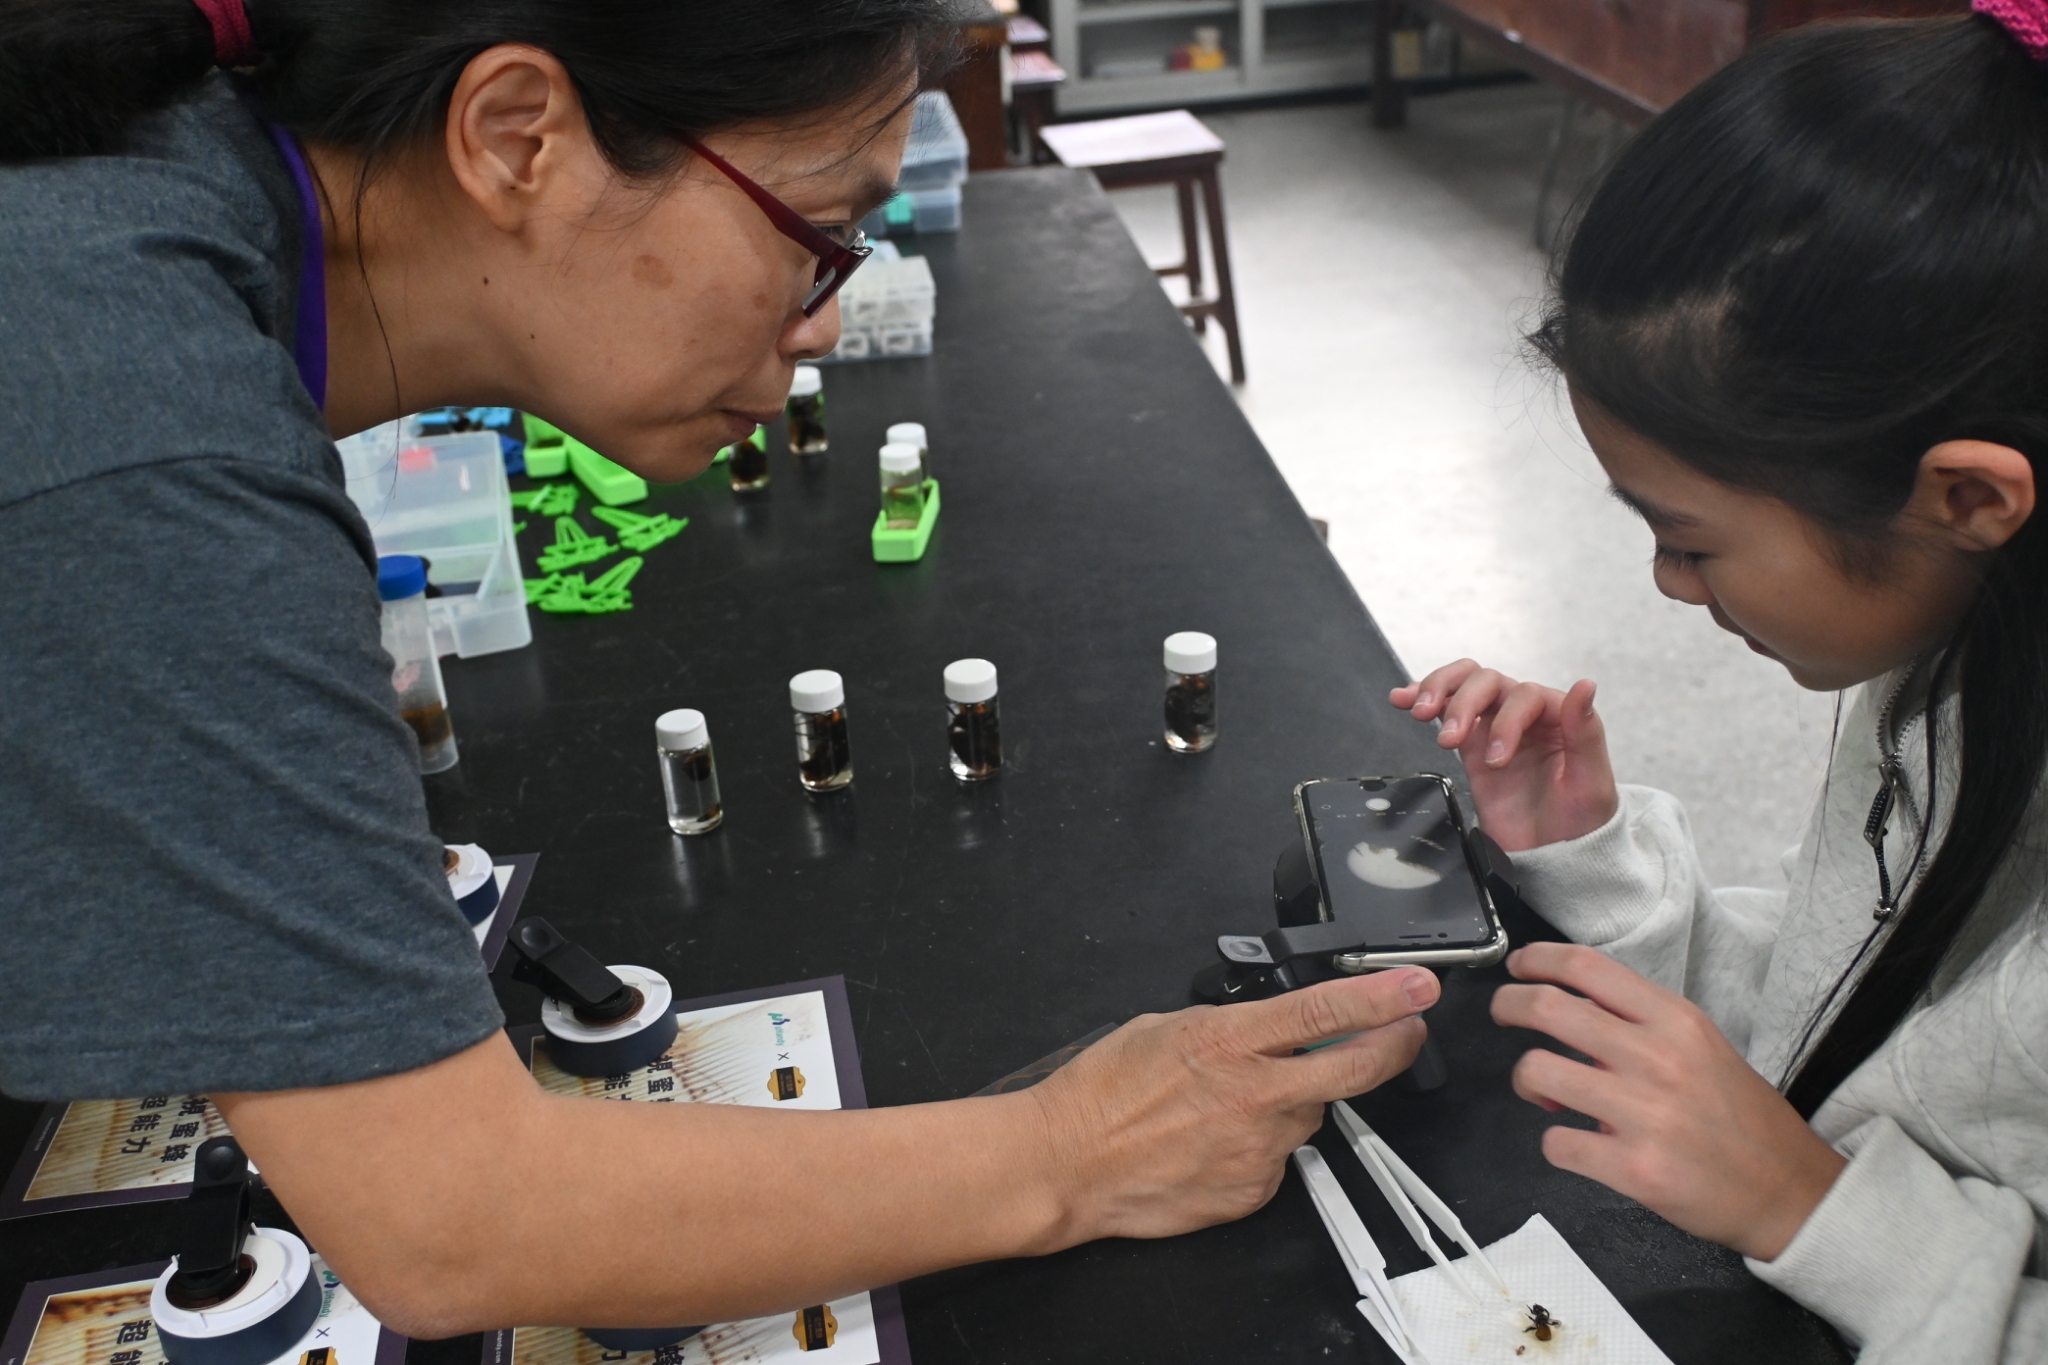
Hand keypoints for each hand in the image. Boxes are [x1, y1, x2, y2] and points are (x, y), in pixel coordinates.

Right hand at [1029, 969, 1438, 1241]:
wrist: (1069, 1164)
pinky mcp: (1253, 1191)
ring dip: (1291, 1101)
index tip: (1417, 987)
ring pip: (1307, 1114)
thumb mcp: (1165, 1027)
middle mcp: (1255, 1095)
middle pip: (1355, 1068)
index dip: (1382, 997)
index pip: (1324, 1011)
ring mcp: (1259, 1149)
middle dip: (1395, 1043)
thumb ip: (1228, 1029)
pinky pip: (1278, 1159)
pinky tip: (1215, 1141)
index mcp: (1229, 1041)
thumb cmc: (1101, 1092)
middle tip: (1409, 1029)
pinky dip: (1260, 1145)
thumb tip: (1267, 1032)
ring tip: (1229, 1104)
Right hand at [1390, 659, 1618, 850]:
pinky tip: (1403, 698)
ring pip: (1465, 685)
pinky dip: (1422, 697)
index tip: (1496, 761)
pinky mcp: (1472, 746)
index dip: (1506, 721)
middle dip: (1464, 704)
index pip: (1525, 695)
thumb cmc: (1580, 824)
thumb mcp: (1591, 782)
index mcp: (1560, 718)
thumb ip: (1586, 732)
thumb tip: (1585, 685)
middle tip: (1449, 739)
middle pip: (1488, 682)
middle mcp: (1527, 716)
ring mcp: (1496, 727)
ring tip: (1421, 712)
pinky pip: (1446, 711)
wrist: (1552, 860)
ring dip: (1440, 690)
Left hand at [1491, 943, 1845, 1261]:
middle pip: (1547, 1008)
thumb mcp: (1700, 1046)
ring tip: (1547, 1094)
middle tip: (1502, 1015)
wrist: (1790, 1192)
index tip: (1518, 966)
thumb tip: (1573, 1014)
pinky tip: (1577, 1144)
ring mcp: (1644, 1113)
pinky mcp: (1634, 1168)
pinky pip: (1556, 1142)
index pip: (1587, 967)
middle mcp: (1657, 1058)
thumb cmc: (1740, 1118)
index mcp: (1675, 1020)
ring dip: (1526, 1081)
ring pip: (1537, 1071)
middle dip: (1507, 1007)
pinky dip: (1555, 1142)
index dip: (1537, 959)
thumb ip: (1639, 1024)